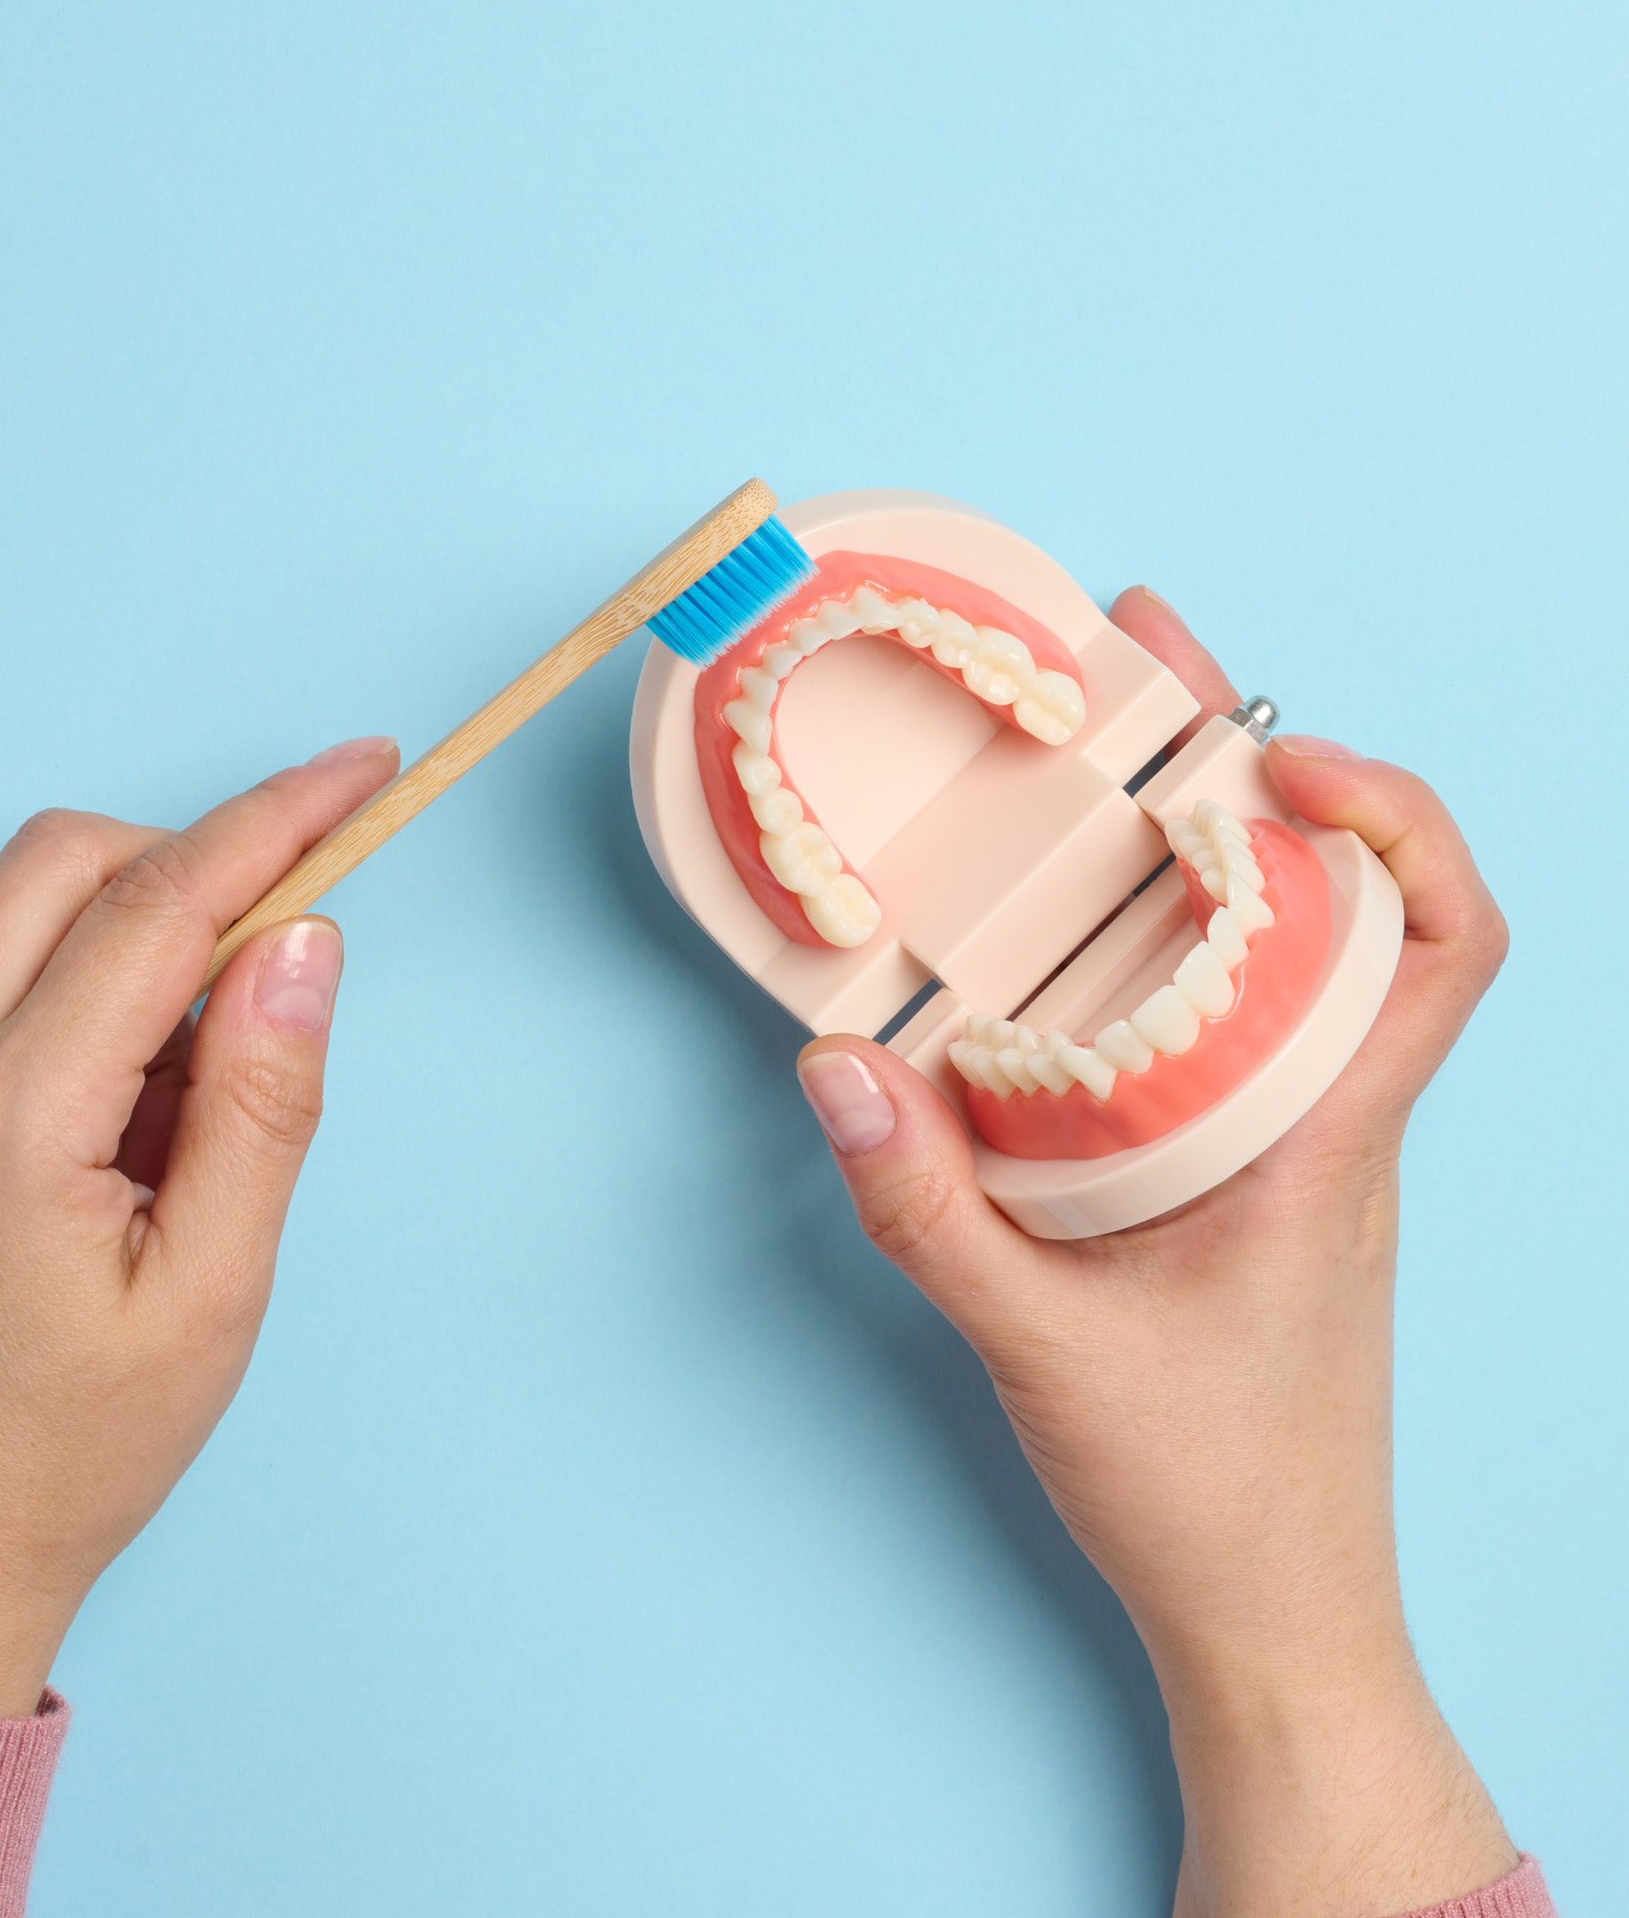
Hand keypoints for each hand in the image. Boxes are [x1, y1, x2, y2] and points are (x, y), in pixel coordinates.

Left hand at [0, 737, 399, 1716]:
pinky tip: (141, 1104)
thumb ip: (264, 1100)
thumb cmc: (76, 1450)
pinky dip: (87, 989)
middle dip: (198, 853)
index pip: (159, 904)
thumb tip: (305, 940)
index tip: (365, 769)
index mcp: (9, 1119)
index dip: (278, 819)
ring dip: (140, 926)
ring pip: (20, 911)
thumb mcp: (214, 1290)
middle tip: (301, 918)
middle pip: (64, 863)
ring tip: (213, 1068)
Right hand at [794, 593, 1517, 1916]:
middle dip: (1256, 762)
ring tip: (1095, 767)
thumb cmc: (1207, 1491)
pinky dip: (1163, 954)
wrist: (1274, 1616)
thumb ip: (931, 1212)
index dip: (1393, 814)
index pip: (1450, 942)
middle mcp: (1329, 1122)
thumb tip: (835, 1065)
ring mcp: (1293, 1151)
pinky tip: (1064, 952)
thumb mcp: (1042, 1347)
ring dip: (1208, 851)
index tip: (1275, 748)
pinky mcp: (1245, 1183)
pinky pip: (1225, 1026)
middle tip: (1137, 670)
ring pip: (1283, 957)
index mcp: (1327, 1140)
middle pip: (1349, 898)